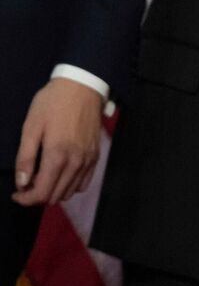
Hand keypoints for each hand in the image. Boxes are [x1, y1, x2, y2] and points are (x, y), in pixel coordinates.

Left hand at [13, 78, 103, 206]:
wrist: (83, 86)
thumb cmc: (52, 104)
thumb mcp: (31, 127)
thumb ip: (26, 157)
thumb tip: (22, 183)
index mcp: (57, 156)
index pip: (42, 192)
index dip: (26, 199)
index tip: (16, 193)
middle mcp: (75, 163)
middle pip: (56, 196)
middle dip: (38, 196)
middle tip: (27, 184)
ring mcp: (88, 160)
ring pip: (71, 192)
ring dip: (54, 192)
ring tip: (43, 179)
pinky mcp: (96, 155)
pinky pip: (85, 183)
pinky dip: (71, 186)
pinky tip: (62, 176)